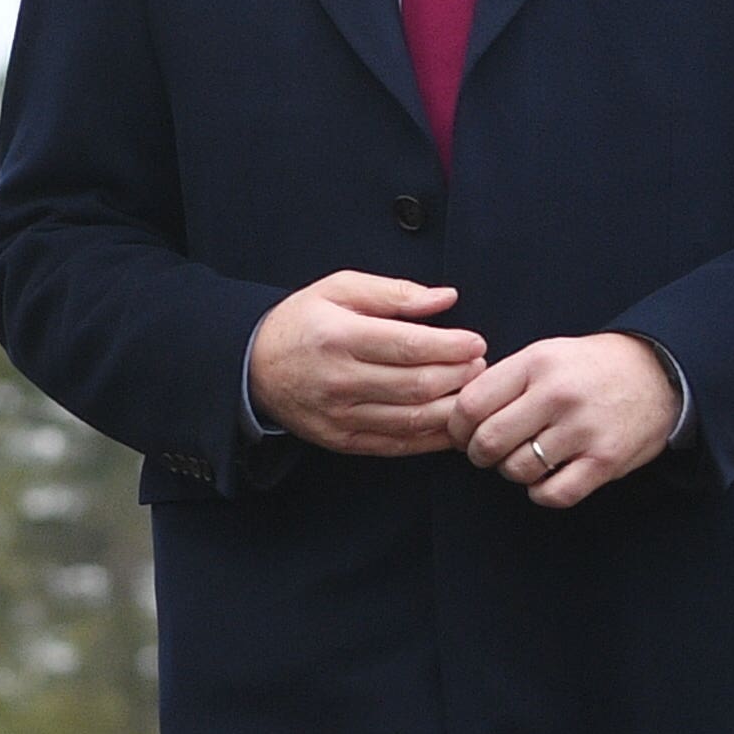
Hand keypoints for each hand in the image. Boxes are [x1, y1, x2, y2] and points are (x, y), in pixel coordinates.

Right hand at [244, 273, 487, 456]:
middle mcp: (339, 381)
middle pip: (416, 386)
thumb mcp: (340, 289)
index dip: (451, 347)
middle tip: (480, 366)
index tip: (477, 343)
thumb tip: (446, 298)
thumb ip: (395, 292)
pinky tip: (451, 423)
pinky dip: (431, 438)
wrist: (253, 366)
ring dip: (452, 409)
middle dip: (458, 377)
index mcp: (339, 337)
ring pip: (412, 420)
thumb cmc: (303, 321)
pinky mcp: (342, 441)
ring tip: (471, 392)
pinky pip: (397, 445)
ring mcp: (340, 416)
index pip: (408, 346)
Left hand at [446, 329, 681, 507]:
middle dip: (479, 455)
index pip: (471, 404)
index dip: (456, 428)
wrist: (659, 374)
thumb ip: (504, 380)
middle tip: (488, 453)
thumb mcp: (546, 355)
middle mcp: (558, 394)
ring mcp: (583, 429)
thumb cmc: (590, 368)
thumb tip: (456, 415)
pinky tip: (546, 478)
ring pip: (518, 470)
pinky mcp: (605, 460)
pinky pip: (553, 494)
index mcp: (536, 363)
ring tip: (525, 459)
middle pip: (489, 442)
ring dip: (513, 472)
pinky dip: (541, 492)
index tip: (462, 435)